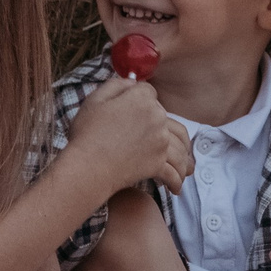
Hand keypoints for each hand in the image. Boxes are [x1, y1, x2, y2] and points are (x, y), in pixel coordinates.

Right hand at [65, 76, 191, 193]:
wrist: (88, 166)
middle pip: (169, 119)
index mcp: (142, 100)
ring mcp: (160, 142)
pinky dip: (176, 181)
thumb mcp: (95, 100)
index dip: (142, 100)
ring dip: (182, 159)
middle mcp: (157, 118)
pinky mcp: (158, 164)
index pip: (150, 93)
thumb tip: (133, 83)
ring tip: (183, 169)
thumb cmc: (87, 133)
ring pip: (179, 148)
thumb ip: (116, 85)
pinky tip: (176, 187)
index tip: (135, 112)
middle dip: (165, 129)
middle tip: (164, 144)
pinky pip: (173, 172)